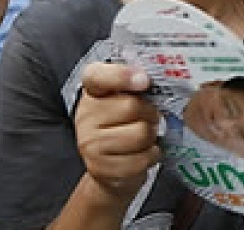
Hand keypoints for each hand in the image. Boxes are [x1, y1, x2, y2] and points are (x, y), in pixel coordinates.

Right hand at [73, 62, 160, 198]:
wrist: (109, 165)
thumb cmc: (124, 123)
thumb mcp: (127, 97)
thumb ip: (137, 84)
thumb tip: (158, 80)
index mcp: (93, 90)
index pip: (97, 76)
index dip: (121, 75)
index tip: (144, 80)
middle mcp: (85, 114)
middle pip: (132, 107)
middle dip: (150, 113)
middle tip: (150, 118)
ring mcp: (89, 142)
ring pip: (140, 134)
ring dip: (152, 136)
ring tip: (145, 137)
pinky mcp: (100, 167)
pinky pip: (140, 159)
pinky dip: (151, 156)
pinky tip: (143, 153)